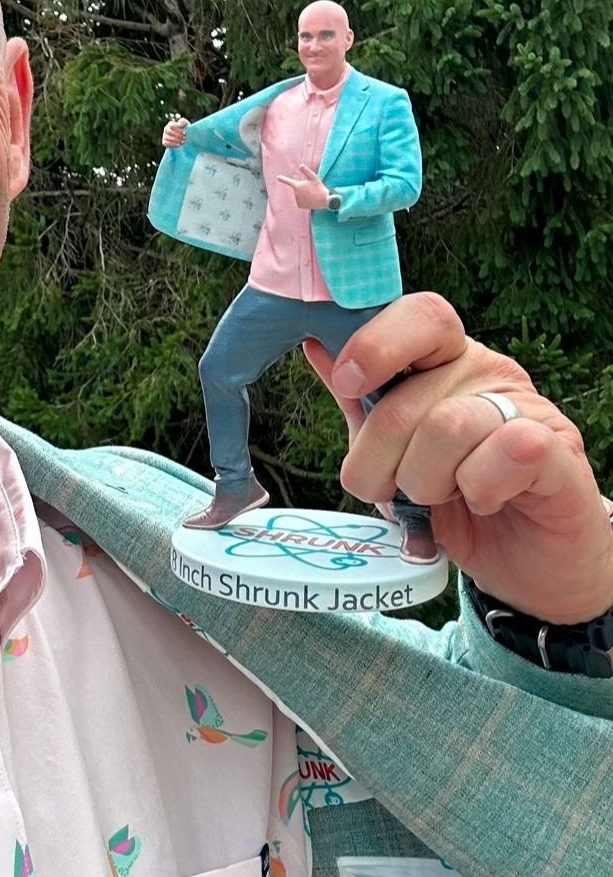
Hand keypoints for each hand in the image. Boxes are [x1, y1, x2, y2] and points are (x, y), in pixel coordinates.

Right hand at [162, 115, 189, 147]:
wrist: (183, 137)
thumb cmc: (184, 129)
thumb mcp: (185, 124)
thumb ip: (183, 122)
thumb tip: (180, 124)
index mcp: (170, 124)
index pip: (172, 126)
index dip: (178, 129)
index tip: (185, 133)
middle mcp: (166, 129)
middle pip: (169, 132)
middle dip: (177, 135)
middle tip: (184, 138)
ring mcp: (164, 135)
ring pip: (168, 138)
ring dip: (176, 140)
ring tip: (183, 141)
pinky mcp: (164, 142)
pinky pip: (166, 143)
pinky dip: (173, 144)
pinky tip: (179, 145)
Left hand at [279, 164, 328, 210]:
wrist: (324, 200)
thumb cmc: (319, 187)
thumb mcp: (313, 177)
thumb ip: (306, 171)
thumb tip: (300, 165)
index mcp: (297, 186)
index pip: (289, 181)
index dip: (283, 179)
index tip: (277, 177)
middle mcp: (295, 193)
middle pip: (298, 189)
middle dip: (303, 188)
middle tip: (312, 189)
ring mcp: (297, 200)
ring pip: (299, 195)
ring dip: (304, 194)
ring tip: (312, 195)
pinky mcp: (300, 205)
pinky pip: (301, 201)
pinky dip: (305, 200)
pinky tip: (311, 200)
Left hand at [303, 293, 612, 623]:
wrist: (525, 560)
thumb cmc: (453, 503)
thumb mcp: (393, 452)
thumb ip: (360, 403)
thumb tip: (317, 345)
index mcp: (444, 361)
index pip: (419, 316)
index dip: (374, 345)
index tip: (346, 383)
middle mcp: (487, 373)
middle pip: (402, 402)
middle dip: (378, 464)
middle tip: (398, 488)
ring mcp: (527, 407)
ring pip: (446, 427)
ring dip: (425, 483)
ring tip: (444, 497)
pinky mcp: (559, 449)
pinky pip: (504, 452)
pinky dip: (478, 489)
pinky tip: (486, 500)